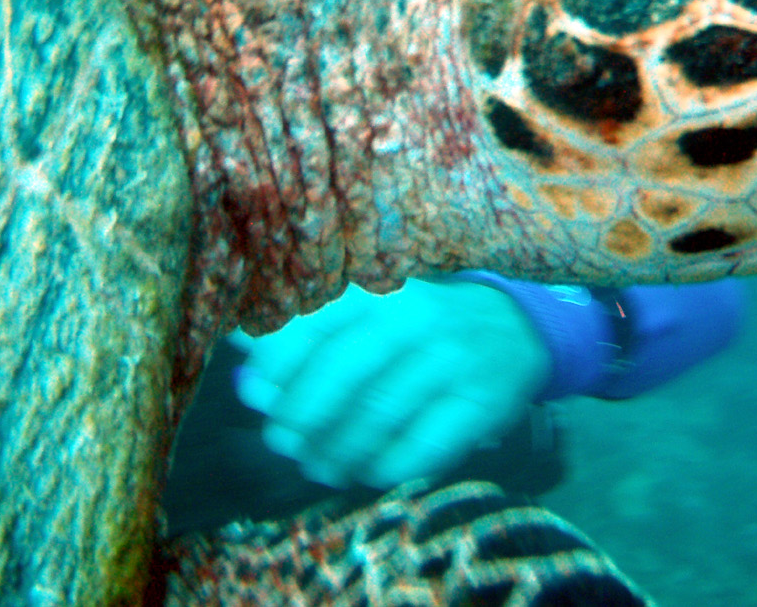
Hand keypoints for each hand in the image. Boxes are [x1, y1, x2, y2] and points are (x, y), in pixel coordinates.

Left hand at [232, 279, 550, 489]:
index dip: (276, 364)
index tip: (258, 392)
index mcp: (380, 287)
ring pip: (378, 417)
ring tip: (317, 464)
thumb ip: (307, 326)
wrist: (517, 328)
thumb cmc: (420, 320)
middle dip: (302, 417)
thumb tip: (239, 349)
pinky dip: (386, 466)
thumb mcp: (370, 307)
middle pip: (341, 375)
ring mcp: (452, 360)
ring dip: (337, 451)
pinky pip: (422, 447)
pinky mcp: (481, 402)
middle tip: (282, 441)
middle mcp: (416, 317)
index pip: (314, 322)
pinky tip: (367, 471)